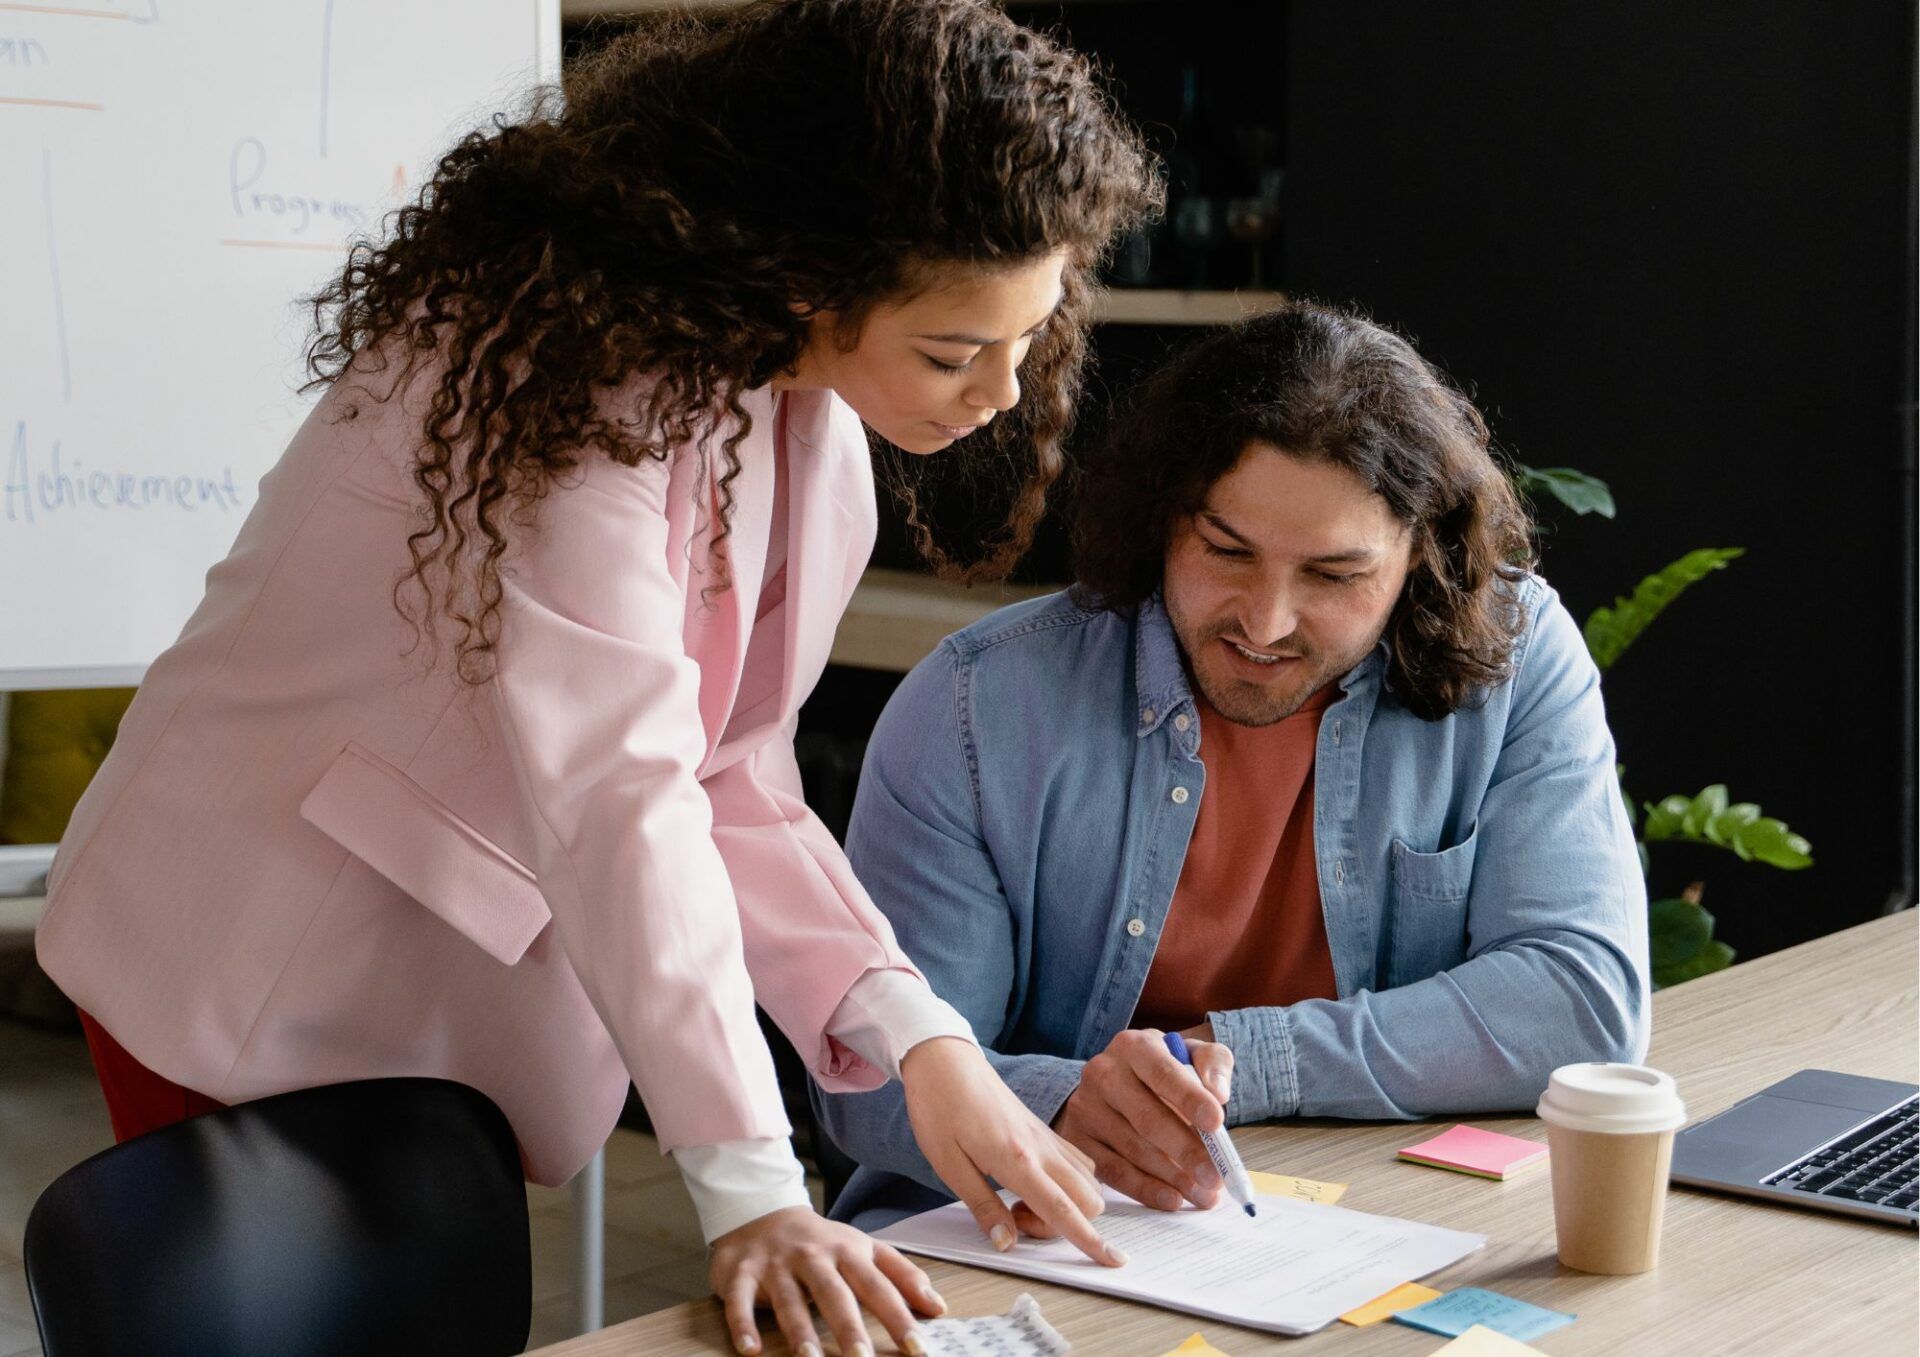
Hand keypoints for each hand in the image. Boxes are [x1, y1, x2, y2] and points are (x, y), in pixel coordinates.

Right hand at [708, 1205, 942, 1356]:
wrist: (761, 1210)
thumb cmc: (821, 1240)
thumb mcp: (864, 1248)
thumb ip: (902, 1275)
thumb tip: (938, 1307)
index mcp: (846, 1251)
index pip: (877, 1286)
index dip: (898, 1316)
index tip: (918, 1348)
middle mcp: (812, 1256)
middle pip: (833, 1293)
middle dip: (848, 1326)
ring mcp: (775, 1264)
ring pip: (787, 1299)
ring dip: (799, 1330)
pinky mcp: (740, 1272)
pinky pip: (739, 1300)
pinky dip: (742, 1324)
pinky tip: (749, 1349)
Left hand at [899, 1036, 1126, 1266]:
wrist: (944, 1059)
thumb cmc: (939, 1108)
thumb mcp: (948, 1164)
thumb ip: (982, 1206)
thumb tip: (1007, 1243)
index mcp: (1017, 1158)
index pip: (1062, 1209)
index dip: (1088, 1240)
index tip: (1112, 1262)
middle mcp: (1042, 1147)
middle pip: (1089, 1199)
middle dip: (1068, 1225)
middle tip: (1017, 1219)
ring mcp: (1046, 1137)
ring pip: (1088, 1181)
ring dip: (1067, 1205)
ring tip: (1017, 1201)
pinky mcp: (1044, 1130)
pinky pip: (1077, 1162)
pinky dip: (1069, 1184)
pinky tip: (1032, 1183)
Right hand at [1049, 1027, 1233, 1213]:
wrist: (1114, 1083)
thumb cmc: (1162, 1072)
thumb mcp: (1191, 1054)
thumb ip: (1213, 1064)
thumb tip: (1218, 1094)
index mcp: (1133, 1046)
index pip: (1163, 1072)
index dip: (1190, 1099)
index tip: (1217, 1124)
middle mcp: (1103, 1072)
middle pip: (1147, 1117)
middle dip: (1186, 1150)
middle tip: (1215, 1176)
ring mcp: (1085, 1106)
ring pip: (1132, 1148)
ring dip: (1172, 1177)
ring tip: (1203, 1194)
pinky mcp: (1076, 1138)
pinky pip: (1112, 1170)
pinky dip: (1144, 1188)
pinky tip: (1171, 1198)